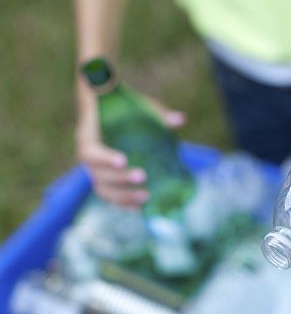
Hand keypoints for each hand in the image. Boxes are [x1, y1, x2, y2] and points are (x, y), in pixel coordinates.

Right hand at [76, 82, 185, 208]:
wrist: (110, 107)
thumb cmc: (123, 106)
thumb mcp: (139, 105)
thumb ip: (156, 112)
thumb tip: (179, 120)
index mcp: (89, 136)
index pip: (89, 151)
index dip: (104, 158)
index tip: (123, 160)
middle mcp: (89, 157)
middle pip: (97, 174)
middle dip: (119, 179)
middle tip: (143, 176)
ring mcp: (96, 170)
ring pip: (103, 189)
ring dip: (122, 197)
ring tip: (146, 196)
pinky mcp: (106, 178)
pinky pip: (110, 195)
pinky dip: (123, 203)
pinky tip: (140, 209)